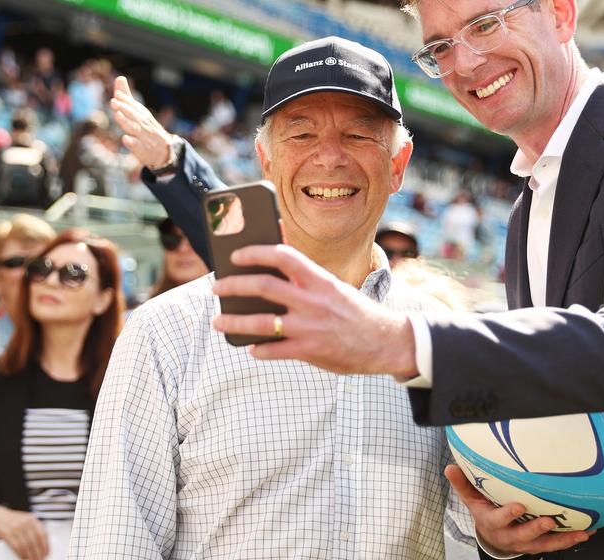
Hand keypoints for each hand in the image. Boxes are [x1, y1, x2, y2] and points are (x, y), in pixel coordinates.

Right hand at [0, 502, 48, 559]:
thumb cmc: (10, 520)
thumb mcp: (23, 520)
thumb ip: (31, 529)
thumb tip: (39, 545)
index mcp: (31, 518)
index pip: (42, 533)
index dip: (45, 545)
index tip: (47, 552)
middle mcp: (25, 522)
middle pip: (34, 541)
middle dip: (38, 552)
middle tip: (40, 559)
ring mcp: (15, 528)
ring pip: (26, 545)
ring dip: (30, 555)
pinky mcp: (6, 534)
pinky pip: (16, 546)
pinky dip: (21, 554)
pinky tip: (23, 558)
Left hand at [109, 76, 177, 169]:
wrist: (165, 150)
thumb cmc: (147, 128)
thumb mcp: (139, 111)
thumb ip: (127, 96)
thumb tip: (119, 77)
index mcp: (141, 114)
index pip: (133, 105)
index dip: (125, 100)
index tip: (117, 94)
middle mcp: (143, 124)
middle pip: (133, 115)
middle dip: (124, 108)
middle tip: (114, 102)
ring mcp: (143, 136)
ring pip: (134, 128)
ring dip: (125, 122)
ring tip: (117, 115)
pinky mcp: (142, 150)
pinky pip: (137, 146)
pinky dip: (132, 142)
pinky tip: (125, 139)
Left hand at [210, 244, 417, 378]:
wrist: (386, 342)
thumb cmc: (355, 313)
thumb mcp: (334, 288)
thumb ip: (306, 279)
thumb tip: (274, 263)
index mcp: (320, 280)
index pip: (284, 256)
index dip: (256, 252)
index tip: (236, 255)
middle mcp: (314, 300)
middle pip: (264, 286)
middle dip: (234, 285)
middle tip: (217, 287)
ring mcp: (311, 327)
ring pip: (263, 322)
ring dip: (235, 322)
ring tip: (218, 322)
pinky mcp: (312, 351)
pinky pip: (276, 350)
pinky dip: (260, 349)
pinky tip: (252, 348)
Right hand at [445, 465, 592, 555]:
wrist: (493, 537)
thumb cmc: (484, 510)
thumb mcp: (470, 498)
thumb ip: (462, 483)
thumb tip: (449, 466)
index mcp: (492, 522)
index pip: (498, 519)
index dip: (508, 514)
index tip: (518, 505)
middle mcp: (510, 535)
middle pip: (523, 536)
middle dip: (536, 529)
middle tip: (549, 521)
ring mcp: (526, 542)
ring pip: (545, 544)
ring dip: (562, 539)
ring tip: (580, 532)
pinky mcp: (539, 544)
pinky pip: (557, 543)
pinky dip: (571, 537)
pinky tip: (587, 530)